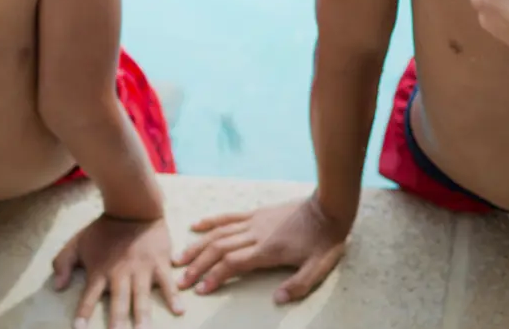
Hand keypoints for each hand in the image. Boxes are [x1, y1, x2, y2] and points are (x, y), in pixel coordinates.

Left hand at [53, 215, 182, 328]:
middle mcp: (120, 274)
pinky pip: (167, 283)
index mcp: (100, 271)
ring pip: (142, 297)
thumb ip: (63, 262)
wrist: (133, 206)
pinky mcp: (159, 263)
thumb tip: (57, 286)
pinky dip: (174, 297)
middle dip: (117, 322)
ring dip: (143, 316)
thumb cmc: (104, 228)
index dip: (84, 314)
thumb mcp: (78, 241)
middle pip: (118, 302)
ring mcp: (141, 270)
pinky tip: (179, 311)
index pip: (89, 298)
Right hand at [174, 196, 345, 303]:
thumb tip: (276, 300)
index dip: (215, 276)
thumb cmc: (323, 242)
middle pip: (220, 248)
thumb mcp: (317, 268)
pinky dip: (212, 221)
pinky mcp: (257, 212)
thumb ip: (297, 286)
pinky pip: (230, 216)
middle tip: (181, 280)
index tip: (200, 290)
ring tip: (180, 258)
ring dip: (199, 245)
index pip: (233, 263)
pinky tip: (197, 225)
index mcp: (268, 250)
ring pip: (220, 232)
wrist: (328, 209)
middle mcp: (256, 234)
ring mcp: (255, 221)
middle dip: (199, 265)